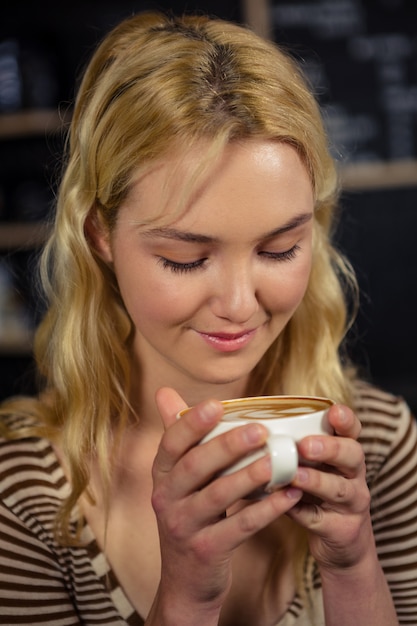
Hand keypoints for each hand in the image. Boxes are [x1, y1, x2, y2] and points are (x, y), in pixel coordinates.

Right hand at [149, 387, 302, 621]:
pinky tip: (289, 495)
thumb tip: (165, 391)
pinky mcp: (206, 551)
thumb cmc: (189, 514)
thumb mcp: (176, 479)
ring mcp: (184, 527)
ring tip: (277, 460)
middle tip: (260, 429)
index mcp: (162, 476)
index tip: (216, 404)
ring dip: (249, 476)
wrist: (186, 580)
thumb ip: (178, 436)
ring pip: (218, 497)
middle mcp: (166, 499)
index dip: (191, 423)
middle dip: (226, 446)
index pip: (170, 444)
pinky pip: (239, 527)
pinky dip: (266, 510)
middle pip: (194, 467)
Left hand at [286, 404, 372, 571]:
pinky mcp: (342, 529)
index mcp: (346, 454)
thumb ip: (296, 449)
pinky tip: (286, 506)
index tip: (333, 411)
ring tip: (294, 475)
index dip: (346, 420)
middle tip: (305, 445)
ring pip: (339, 489)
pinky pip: (320, 519)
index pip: (352, 431)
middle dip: (330, 448)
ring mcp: (352, 503)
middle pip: (353, 456)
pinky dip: (302, 512)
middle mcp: (354, 475)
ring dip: (315, 481)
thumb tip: (250, 428)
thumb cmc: (319, 494)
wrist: (343, 544)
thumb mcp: (316, 467)